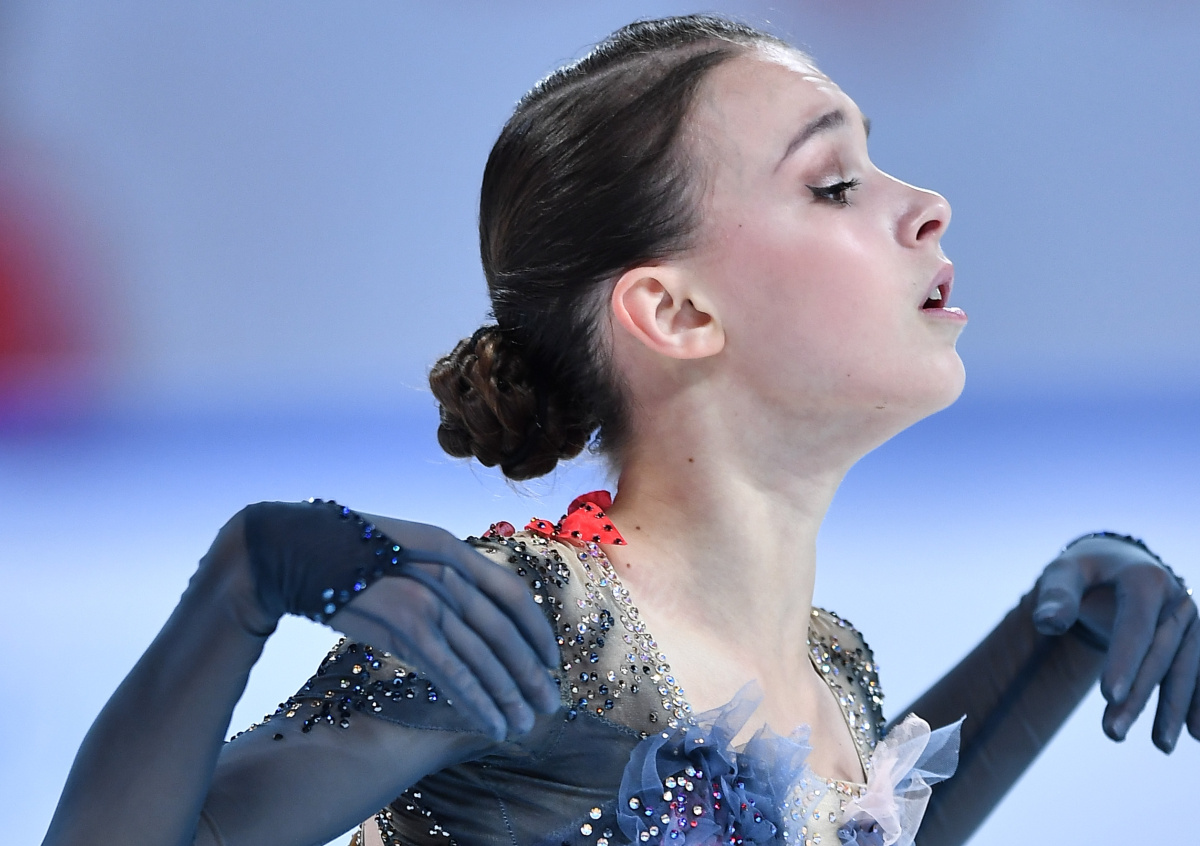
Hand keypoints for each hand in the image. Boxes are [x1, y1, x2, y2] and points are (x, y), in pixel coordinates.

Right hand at [221, 500, 560, 740]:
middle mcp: (447, 569)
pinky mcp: (405, 625)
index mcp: (451, 547)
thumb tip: (466, 617)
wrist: (291, 548)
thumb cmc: (343, 554)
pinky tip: (493, 723)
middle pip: (504, 630)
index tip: (550, 658)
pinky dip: (478, 701)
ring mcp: (428, 596)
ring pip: (483, 657)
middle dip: (530, 672)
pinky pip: (453, 672)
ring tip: (525, 724)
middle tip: (549, 703)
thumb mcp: (403, 552)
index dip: (536, 628)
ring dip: (509, 695)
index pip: (511, 591)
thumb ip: (439, 576)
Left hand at [1033, 534, 1198, 751]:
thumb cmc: (1084, 572)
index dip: (1123, 660)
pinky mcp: (1196, 638)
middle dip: (1139, 695)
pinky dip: (1198, 702)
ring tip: (1159, 745)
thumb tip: (1047, 622)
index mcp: (1144, 579)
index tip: (1107, 697)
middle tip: (1113, 733)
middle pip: (1160, 654)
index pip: (1135, 625)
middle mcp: (1176, 598)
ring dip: (1173, 708)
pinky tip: (1195, 734)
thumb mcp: (1063, 573)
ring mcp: (1191, 620)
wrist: (1119, 563)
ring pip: (1184, 669)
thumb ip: (1056, 596)